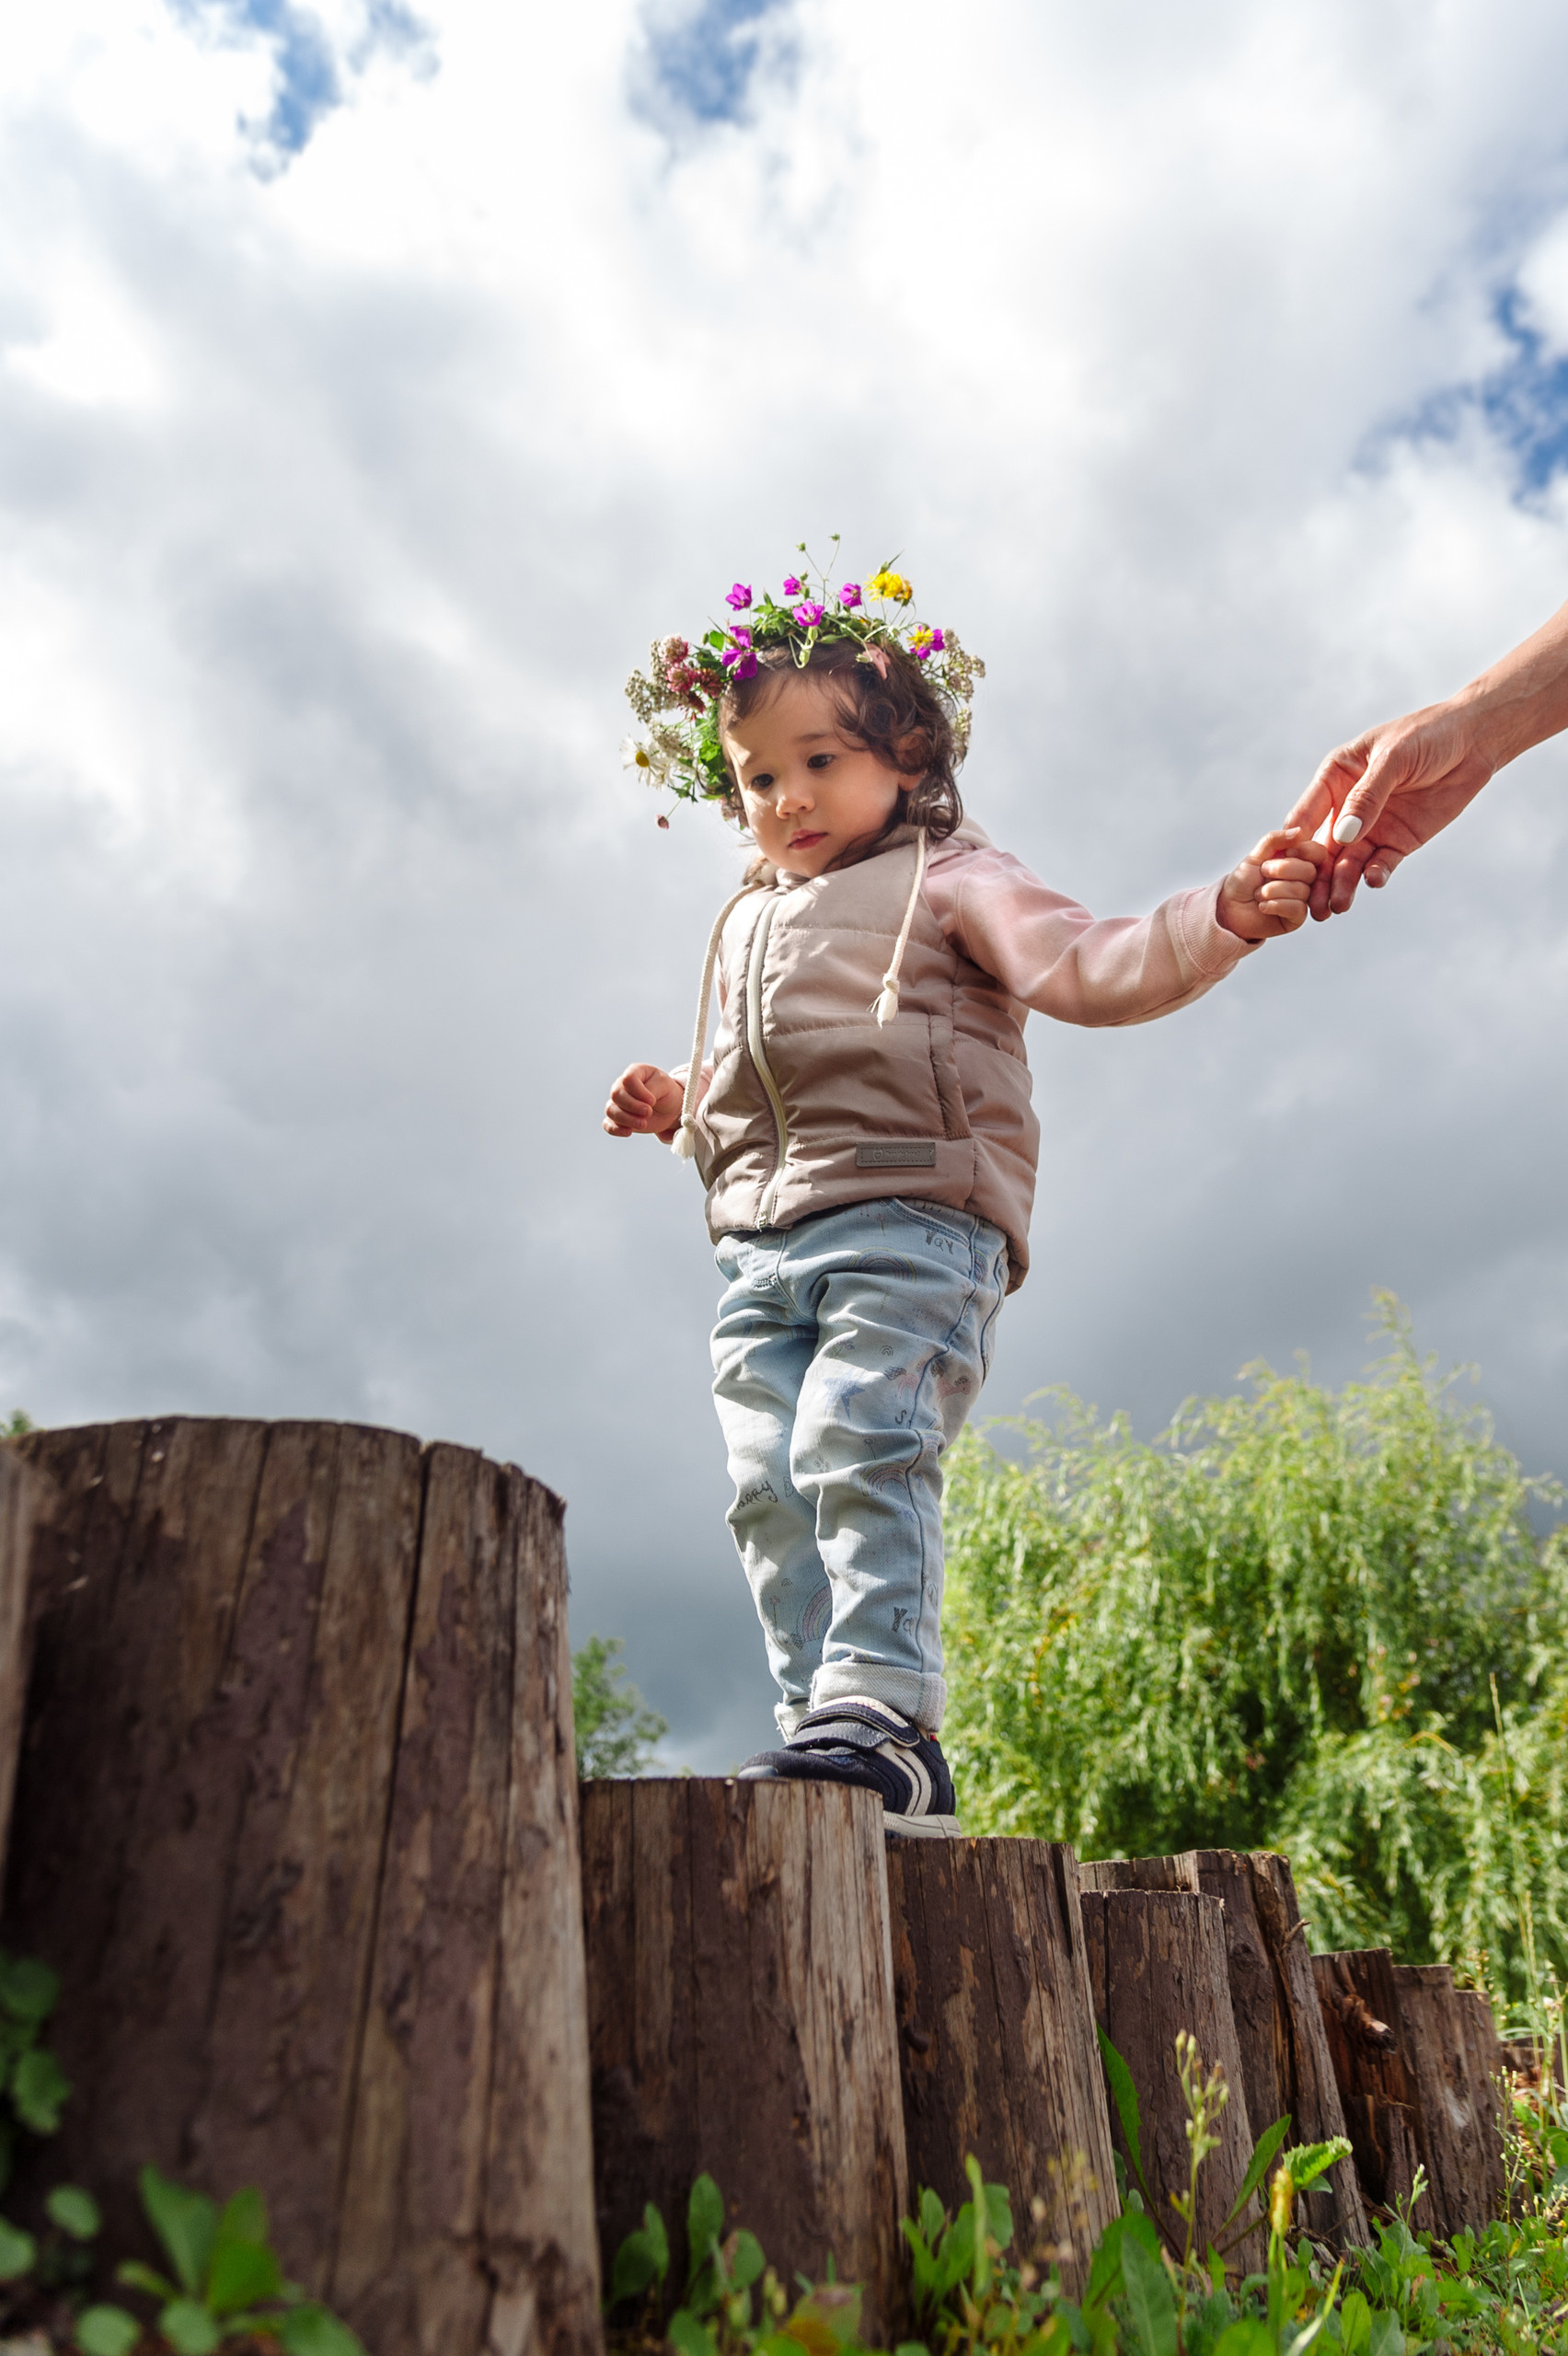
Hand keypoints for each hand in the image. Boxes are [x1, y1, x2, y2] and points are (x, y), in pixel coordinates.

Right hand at [604, 1063, 684, 1140]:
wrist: (670, 1108)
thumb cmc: (666, 1092)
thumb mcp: (664, 1085)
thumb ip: (652, 1089)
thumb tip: (642, 1102)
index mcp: (634, 1072)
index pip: (628, 1079)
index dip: (638, 1091)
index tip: (652, 1101)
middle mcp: (621, 1086)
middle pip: (616, 1094)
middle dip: (632, 1106)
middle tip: (649, 1113)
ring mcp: (618, 1102)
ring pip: (611, 1110)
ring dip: (626, 1119)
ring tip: (644, 1124)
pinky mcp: (618, 1119)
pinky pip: (608, 1124)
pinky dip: (616, 1129)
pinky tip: (628, 1132)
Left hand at [1216, 828, 1328, 941]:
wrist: (1229, 909)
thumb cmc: (1243, 882)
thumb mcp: (1255, 855)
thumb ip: (1275, 840)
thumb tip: (1299, 831)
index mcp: (1297, 861)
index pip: (1317, 852)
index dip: (1305, 851)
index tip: (1287, 852)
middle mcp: (1303, 879)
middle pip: (1310, 871)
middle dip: (1283, 870)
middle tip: (1263, 872)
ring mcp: (1302, 899)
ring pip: (1302, 890)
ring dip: (1273, 890)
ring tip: (1258, 893)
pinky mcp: (1296, 917)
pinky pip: (1297, 909)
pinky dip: (1275, 905)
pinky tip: (1263, 906)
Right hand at [1284, 704, 1494, 918]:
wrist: (1475, 741)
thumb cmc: (1428, 735)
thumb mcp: (1393, 758)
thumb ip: (1367, 797)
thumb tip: (1342, 837)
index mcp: (1335, 778)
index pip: (1306, 813)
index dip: (1294, 840)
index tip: (1286, 865)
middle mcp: (1347, 806)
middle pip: (1323, 847)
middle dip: (1315, 876)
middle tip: (1308, 902)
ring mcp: (1372, 826)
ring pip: (1348, 862)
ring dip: (1340, 884)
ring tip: (1336, 907)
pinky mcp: (1398, 841)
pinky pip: (1380, 864)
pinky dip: (1374, 875)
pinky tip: (1372, 881)